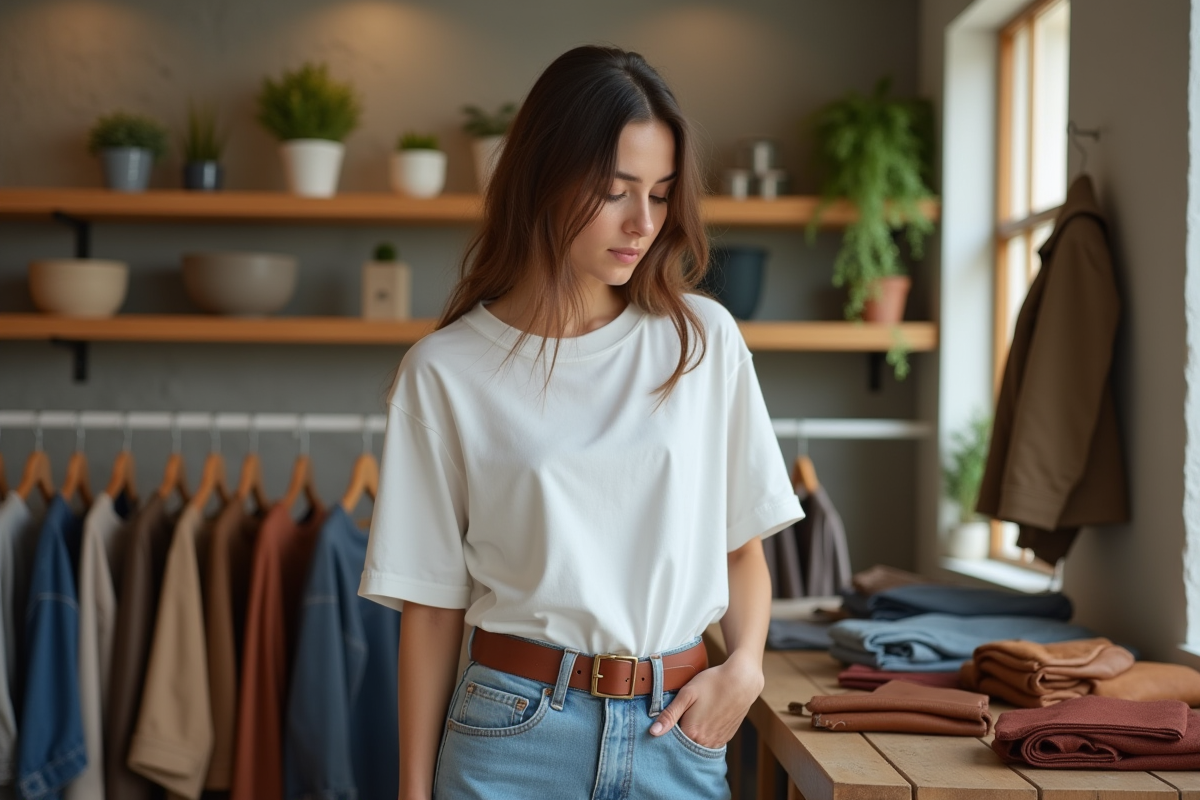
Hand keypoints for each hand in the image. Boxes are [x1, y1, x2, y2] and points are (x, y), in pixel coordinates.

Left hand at [648, 654, 763, 748]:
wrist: (742, 681)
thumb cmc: (713, 683)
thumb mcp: (687, 694)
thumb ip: (670, 714)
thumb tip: (653, 732)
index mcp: (692, 733)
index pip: (671, 743)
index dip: (665, 733)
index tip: (664, 723)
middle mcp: (705, 742)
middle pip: (684, 746)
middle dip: (678, 737)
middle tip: (679, 717)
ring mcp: (717, 741)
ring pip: (697, 745)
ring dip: (691, 737)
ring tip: (692, 718)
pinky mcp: (726, 737)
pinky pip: (709, 743)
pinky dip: (703, 736)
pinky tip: (703, 721)